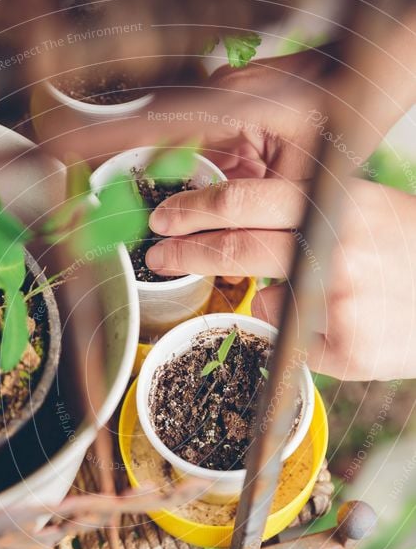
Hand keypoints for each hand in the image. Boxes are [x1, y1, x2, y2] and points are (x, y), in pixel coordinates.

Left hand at [146, 177, 415, 380]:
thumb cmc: (409, 250)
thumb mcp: (366, 210)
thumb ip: (307, 221)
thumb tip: (251, 246)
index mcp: (336, 204)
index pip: (244, 201)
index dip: (194, 209)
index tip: (164, 218)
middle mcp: (332, 248)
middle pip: (233, 249)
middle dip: (184, 252)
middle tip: (157, 255)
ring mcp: (336, 300)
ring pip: (264, 304)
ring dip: (273, 301)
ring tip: (325, 296)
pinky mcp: (344, 347)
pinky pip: (296, 341)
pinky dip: (307, 334)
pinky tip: (348, 325)